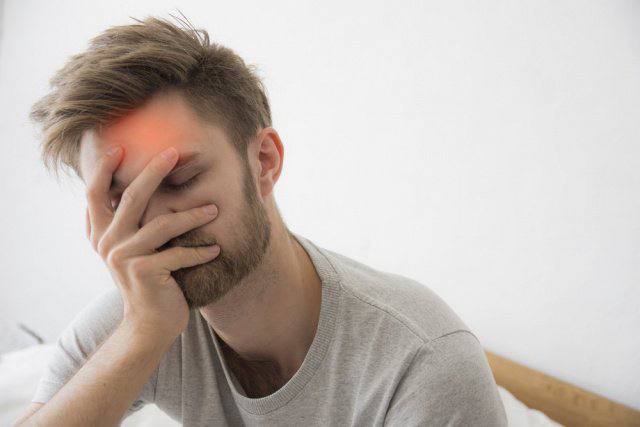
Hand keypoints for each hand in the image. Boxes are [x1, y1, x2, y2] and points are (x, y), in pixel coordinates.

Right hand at [84, 145, 219, 339]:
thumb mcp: (130, 250)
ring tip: (215, 209)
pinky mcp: (145, 273)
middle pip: (131, 196)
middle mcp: (107, 243)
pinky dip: (201, 251)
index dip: (103, 168)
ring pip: (163, 223)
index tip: (119, 146)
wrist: (148, 324)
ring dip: (193, 215)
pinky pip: (179, 253)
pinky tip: (216, 250)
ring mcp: (124, 258)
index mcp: (100, 234)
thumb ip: (126, 224)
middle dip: (155, 171)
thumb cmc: (148, 281)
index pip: (94, 194)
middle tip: (175, 152)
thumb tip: (136, 185)